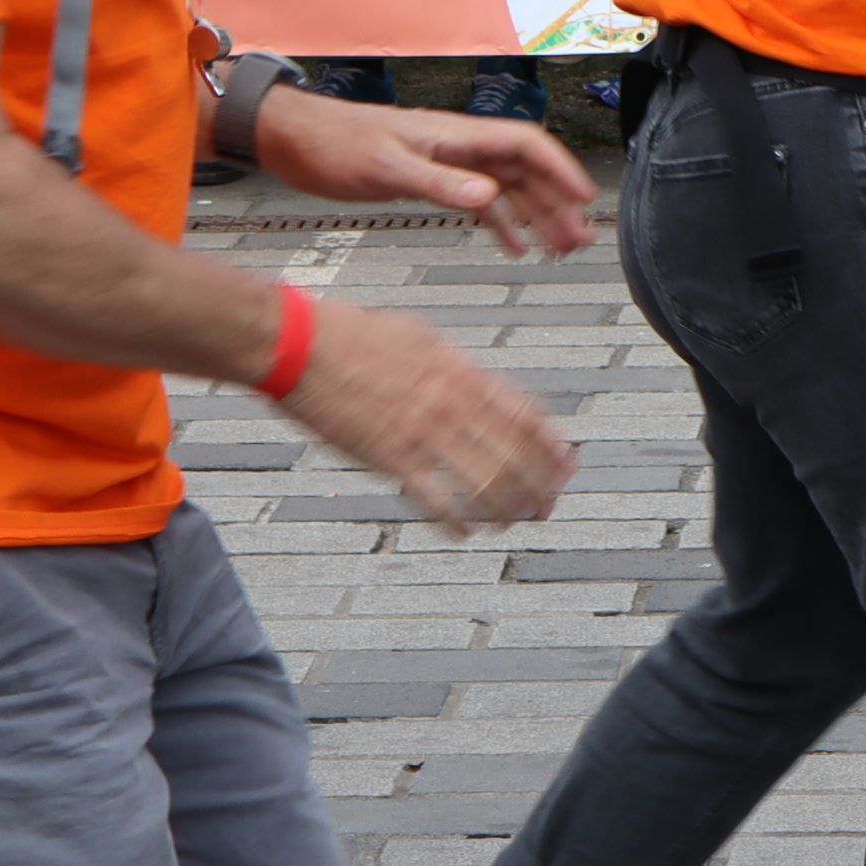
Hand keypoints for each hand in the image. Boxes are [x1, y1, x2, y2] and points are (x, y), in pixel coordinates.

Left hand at [247, 85, 596, 255]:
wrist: (295, 140)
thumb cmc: (333, 144)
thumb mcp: (385, 169)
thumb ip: (438, 183)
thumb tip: (488, 198)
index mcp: (455, 135)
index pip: (524, 144)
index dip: (558, 169)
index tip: (582, 199)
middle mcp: (458, 146)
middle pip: (524, 170)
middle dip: (556, 201)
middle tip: (580, 239)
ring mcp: (446, 162)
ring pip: (506, 187)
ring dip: (536, 215)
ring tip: (559, 247)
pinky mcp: (430, 179)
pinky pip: (480, 200)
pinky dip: (501, 223)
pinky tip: (514, 247)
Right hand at [275, 298, 576, 533]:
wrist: (299, 342)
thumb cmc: (352, 334)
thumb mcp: (418, 338)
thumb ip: (453, 366)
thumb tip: (480, 386)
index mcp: (459, 370)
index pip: (525, 413)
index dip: (550, 445)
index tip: (566, 465)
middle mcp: (450, 401)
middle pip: (514, 453)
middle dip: (539, 486)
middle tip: (547, 508)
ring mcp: (422, 430)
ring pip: (484, 480)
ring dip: (504, 509)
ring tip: (509, 524)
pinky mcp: (389, 457)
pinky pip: (435, 499)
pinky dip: (455, 520)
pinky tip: (463, 531)